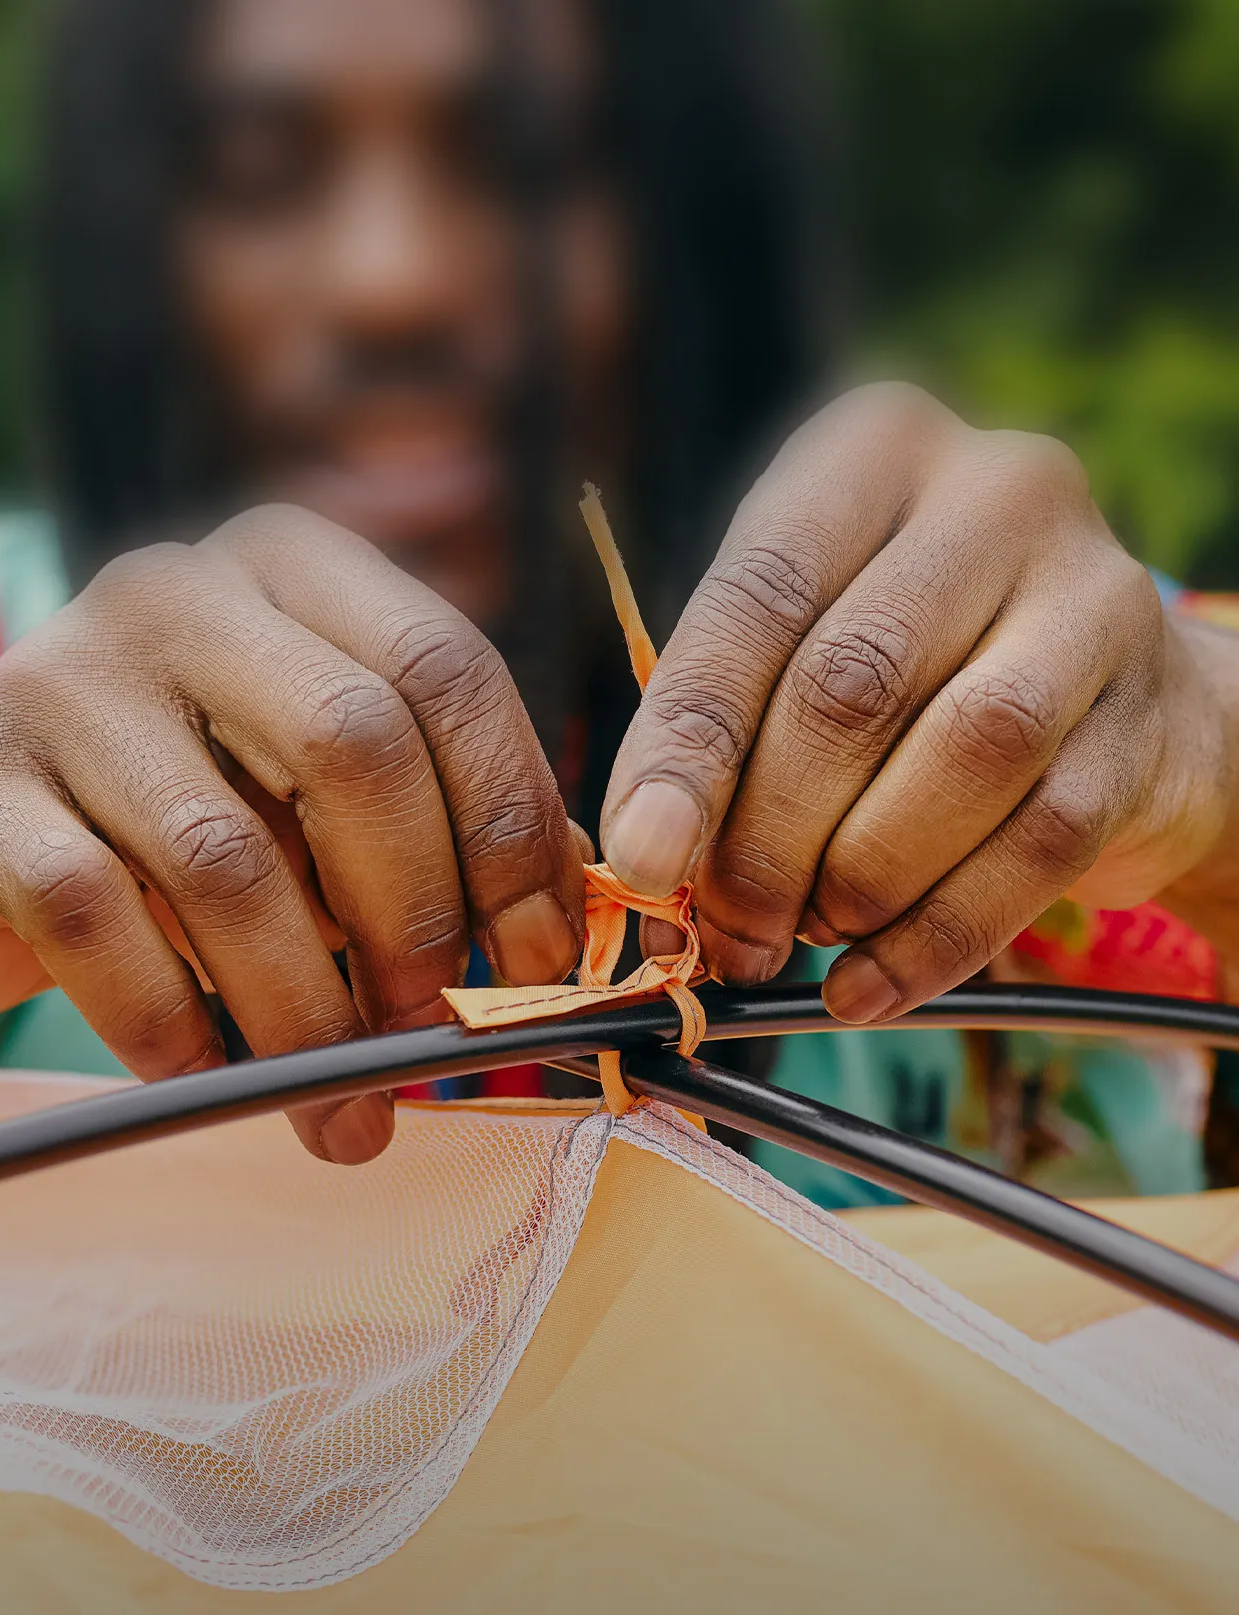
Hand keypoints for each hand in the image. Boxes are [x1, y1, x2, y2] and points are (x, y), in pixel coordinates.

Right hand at [0, 506, 583, 1159]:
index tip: (542, 962)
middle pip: (353, 746)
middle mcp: (176, 592)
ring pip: (229, 858)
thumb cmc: (189, 818)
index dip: (514, 827)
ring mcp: (63, 677)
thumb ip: (446, 824)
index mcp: (292, 567)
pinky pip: (98, 922)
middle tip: (435, 1037)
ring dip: (308, 1012)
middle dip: (419, 917)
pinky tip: (218, 1085)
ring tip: (345, 1114)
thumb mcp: (320, 796)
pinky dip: (176, 1029)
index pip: (445, 668)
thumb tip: (568, 920)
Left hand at [602, 383, 1234, 1019]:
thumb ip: (726, 726)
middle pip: (854, 683)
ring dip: (858, 880)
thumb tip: (650, 861)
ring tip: (804, 936)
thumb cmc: (915, 664)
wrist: (1121, 698)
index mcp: (876, 449)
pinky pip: (1039, 845)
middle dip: (768, 836)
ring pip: (963, 756)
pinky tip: (869, 985)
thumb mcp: (802, 642)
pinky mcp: (1151, 717)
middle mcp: (999, 492)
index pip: (759, 597)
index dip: (690, 744)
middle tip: (725, 931)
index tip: (642, 857)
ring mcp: (1095, 597)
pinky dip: (935, 936)